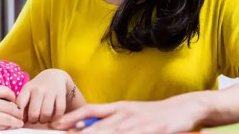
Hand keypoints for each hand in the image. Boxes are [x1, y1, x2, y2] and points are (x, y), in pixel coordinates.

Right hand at [0, 85, 23, 130]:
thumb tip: (11, 100)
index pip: (6, 91)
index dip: (13, 96)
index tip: (14, 101)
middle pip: (9, 107)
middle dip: (18, 111)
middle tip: (21, 114)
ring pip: (7, 119)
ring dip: (16, 121)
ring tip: (19, 122)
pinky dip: (6, 127)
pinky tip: (8, 126)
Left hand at [16, 69, 74, 123]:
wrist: (55, 76)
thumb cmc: (38, 89)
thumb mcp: (28, 92)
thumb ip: (23, 105)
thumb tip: (20, 121)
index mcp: (27, 89)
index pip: (19, 105)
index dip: (20, 116)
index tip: (22, 119)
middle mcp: (38, 89)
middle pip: (33, 114)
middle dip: (34, 121)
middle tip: (35, 119)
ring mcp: (50, 91)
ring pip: (46, 114)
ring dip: (45, 120)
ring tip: (44, 118)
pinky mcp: (61, 94)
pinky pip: (59, 111)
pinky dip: (56, 117)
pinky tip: (53, 115)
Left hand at [51, 93, 207, 133]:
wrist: (181, 108)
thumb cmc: (152, 113)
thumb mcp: (129, 113)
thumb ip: (111, 119)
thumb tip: (89, 127)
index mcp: (118, 107)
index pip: (90, 110)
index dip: (72, 117)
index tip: (57, 123)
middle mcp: (123, 113)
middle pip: (96, 124)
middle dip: (76, 132)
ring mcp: (136, 123)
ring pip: (109, 132)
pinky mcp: (150, 130)